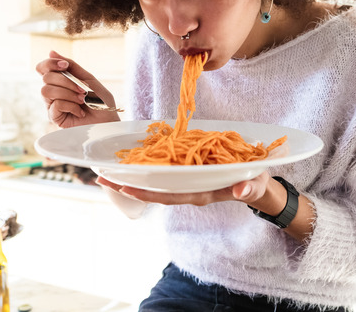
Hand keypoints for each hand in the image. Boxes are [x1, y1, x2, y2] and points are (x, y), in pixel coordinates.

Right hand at [36, 50, 119, 127]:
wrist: (108, 121)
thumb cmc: (100, 101)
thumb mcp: (88, 79)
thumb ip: (71, 66)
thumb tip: (51, 52)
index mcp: (60, 81)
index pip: (43, 68)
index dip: (50, 63)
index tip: (65, 66)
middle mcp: (53, 92)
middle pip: (46, 78)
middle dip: (66, 81)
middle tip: (82, 90)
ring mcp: (52, 105)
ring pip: (46, 91)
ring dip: (68, 93)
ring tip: (81, 100)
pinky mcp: (54, 118)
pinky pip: (55, 105)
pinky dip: (71, 106)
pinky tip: (80, 112)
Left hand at [95, 171, 272, 206]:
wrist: (254, 182)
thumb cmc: (254, 183)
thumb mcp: (255, 184)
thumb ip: (249, 188)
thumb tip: (241, 191)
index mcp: (200, 193)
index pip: (169, 195)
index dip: (147, 191)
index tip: (125, 186)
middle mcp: (187, 188)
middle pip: (153, 190)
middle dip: (128, 185)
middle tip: (100, 178)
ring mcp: (185, 181)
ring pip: (153, 181)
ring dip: (130, 177)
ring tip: (105, 171)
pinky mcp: (185, 172)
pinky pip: (160, 171)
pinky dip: (143, 166)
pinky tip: (126, 160)